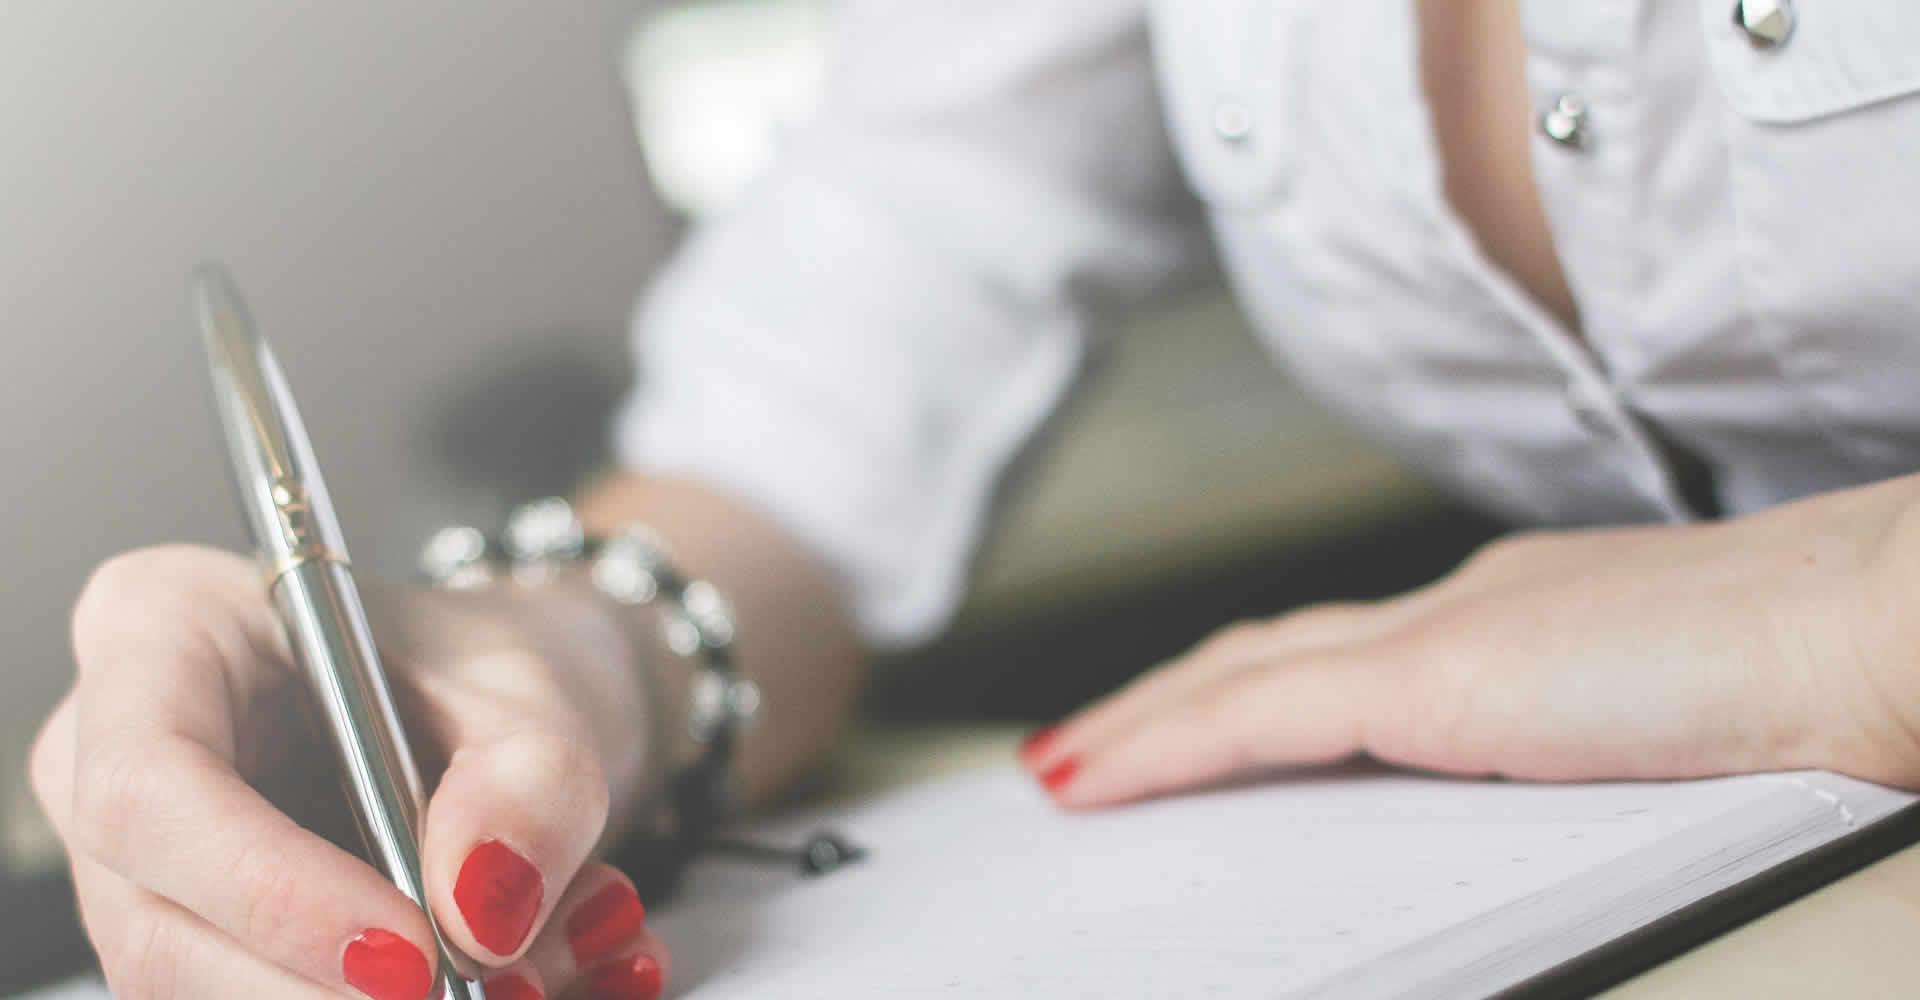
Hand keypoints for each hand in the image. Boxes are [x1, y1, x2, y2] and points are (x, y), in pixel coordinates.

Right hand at [29, 545, 671, 999]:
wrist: (495, 707)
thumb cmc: (476, 663)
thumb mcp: (533, 684)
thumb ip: (526, 783)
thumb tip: (482, 909)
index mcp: (161, 625)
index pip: (152, 789)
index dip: (276, 893)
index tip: (414, 954)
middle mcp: (105, 751)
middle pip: (159, 931)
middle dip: (331, 995)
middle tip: (497, 991)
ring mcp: (133, 867)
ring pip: (204, 996)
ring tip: (540, 963)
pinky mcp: (184, 941)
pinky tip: (519, 973)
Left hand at [1022, 481, 1919, 807]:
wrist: (1874, 624)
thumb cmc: (1809, 675)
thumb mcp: (1662, 716)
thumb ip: (1578, 734)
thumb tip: (1551, 774)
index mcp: (1520, 613)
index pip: (1345, 653)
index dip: (1251, 685)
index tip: (1193, 719)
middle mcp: (1464, 603)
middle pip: (1269, 654)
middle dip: (1170, 702)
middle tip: (1092, 743)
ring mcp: (1445, 632)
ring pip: (1241, 676)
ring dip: (1143, 722)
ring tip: (1067, 765)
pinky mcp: (1435, 677)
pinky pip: (1256, 716)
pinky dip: (1164, 742)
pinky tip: (1096, 774)